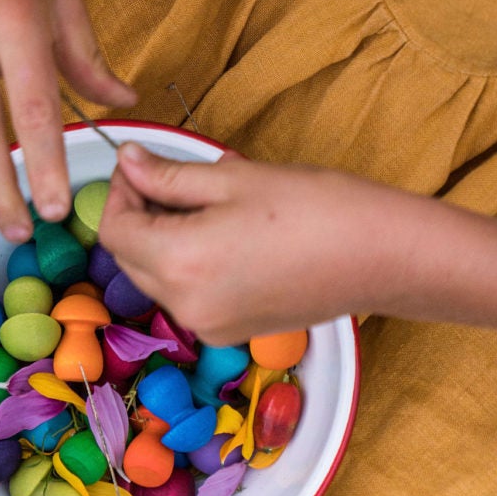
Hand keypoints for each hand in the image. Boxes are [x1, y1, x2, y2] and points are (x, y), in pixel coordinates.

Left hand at [98, 143, 430, 344]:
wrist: (382, 255)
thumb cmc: (315, 208)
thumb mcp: (231, 178)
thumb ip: (168, 176)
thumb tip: (128, 164)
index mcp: (180, 262)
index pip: (114, 229)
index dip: (119, 192)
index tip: (138, 164)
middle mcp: (186, 305)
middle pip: (129, 257)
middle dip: (138, 215)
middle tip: (165, 176)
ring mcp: (209, 326)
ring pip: (155, 278)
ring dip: (162, 240)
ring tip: (204, 203)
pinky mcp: (231, 332)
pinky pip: (187, 296)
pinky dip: (188, 265)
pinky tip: (224, 235)